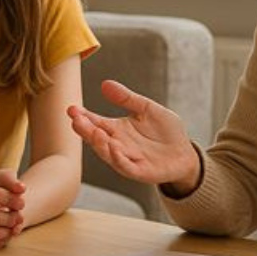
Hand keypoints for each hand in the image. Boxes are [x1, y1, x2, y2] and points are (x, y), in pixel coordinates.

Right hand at [67, 80, 199, 192]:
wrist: (185, 153)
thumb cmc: (165, 131)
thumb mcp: (147, 109)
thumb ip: (127, 98)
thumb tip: (105, 84)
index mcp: (117, 129)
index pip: (95, 122)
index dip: (83, 116)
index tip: (71, 109)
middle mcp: (118, 144)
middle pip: (97, 138)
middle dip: (85, 130)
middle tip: (76, 119)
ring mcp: (127, 159)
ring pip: (108, 153)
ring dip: (99, 144)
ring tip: (95, 132)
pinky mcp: (140, 171)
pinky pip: (125, 166)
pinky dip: (118, 158)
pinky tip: (114, 147)